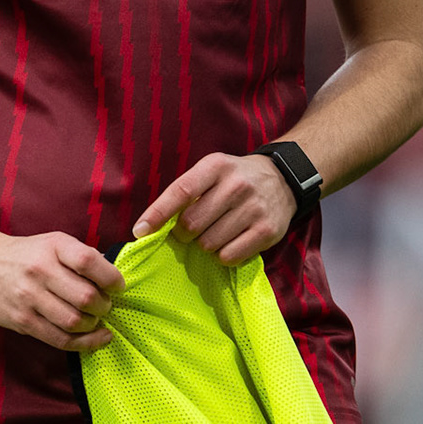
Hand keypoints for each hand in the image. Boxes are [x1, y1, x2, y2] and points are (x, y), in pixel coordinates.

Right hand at [0, 227, 125, 351]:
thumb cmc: (27, 254)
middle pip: (85, 297)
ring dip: (93, 325)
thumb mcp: (54, 243)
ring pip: (74, 322)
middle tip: (105, 306)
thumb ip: (81, 257)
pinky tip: (95, 338)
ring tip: (95, 319)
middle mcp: (40, 270)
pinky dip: (83, 343)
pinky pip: (59, 339)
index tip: (118, 286)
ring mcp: (29, 298)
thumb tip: (113, 278)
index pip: (89, 262)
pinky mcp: (22, 321)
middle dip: (104, 306)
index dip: (111, 278)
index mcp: (54, 246)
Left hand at [133, 152, 296, 264]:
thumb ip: (185, 192)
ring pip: (208, 244)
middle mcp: (236, 185)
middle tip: (193, 229)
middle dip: (185, 234)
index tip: (139, 231)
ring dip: (205, 245)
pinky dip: (223, 255)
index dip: (157, 213)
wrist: (282, 179)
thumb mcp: (211, 171)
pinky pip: (229, 257)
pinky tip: (231, 241)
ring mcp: (253, 208)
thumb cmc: (234, 179)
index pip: (181, 191)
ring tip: (217, 231)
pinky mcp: (266, 231)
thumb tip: (149, 227)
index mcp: (216, 166)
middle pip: (191, 225)